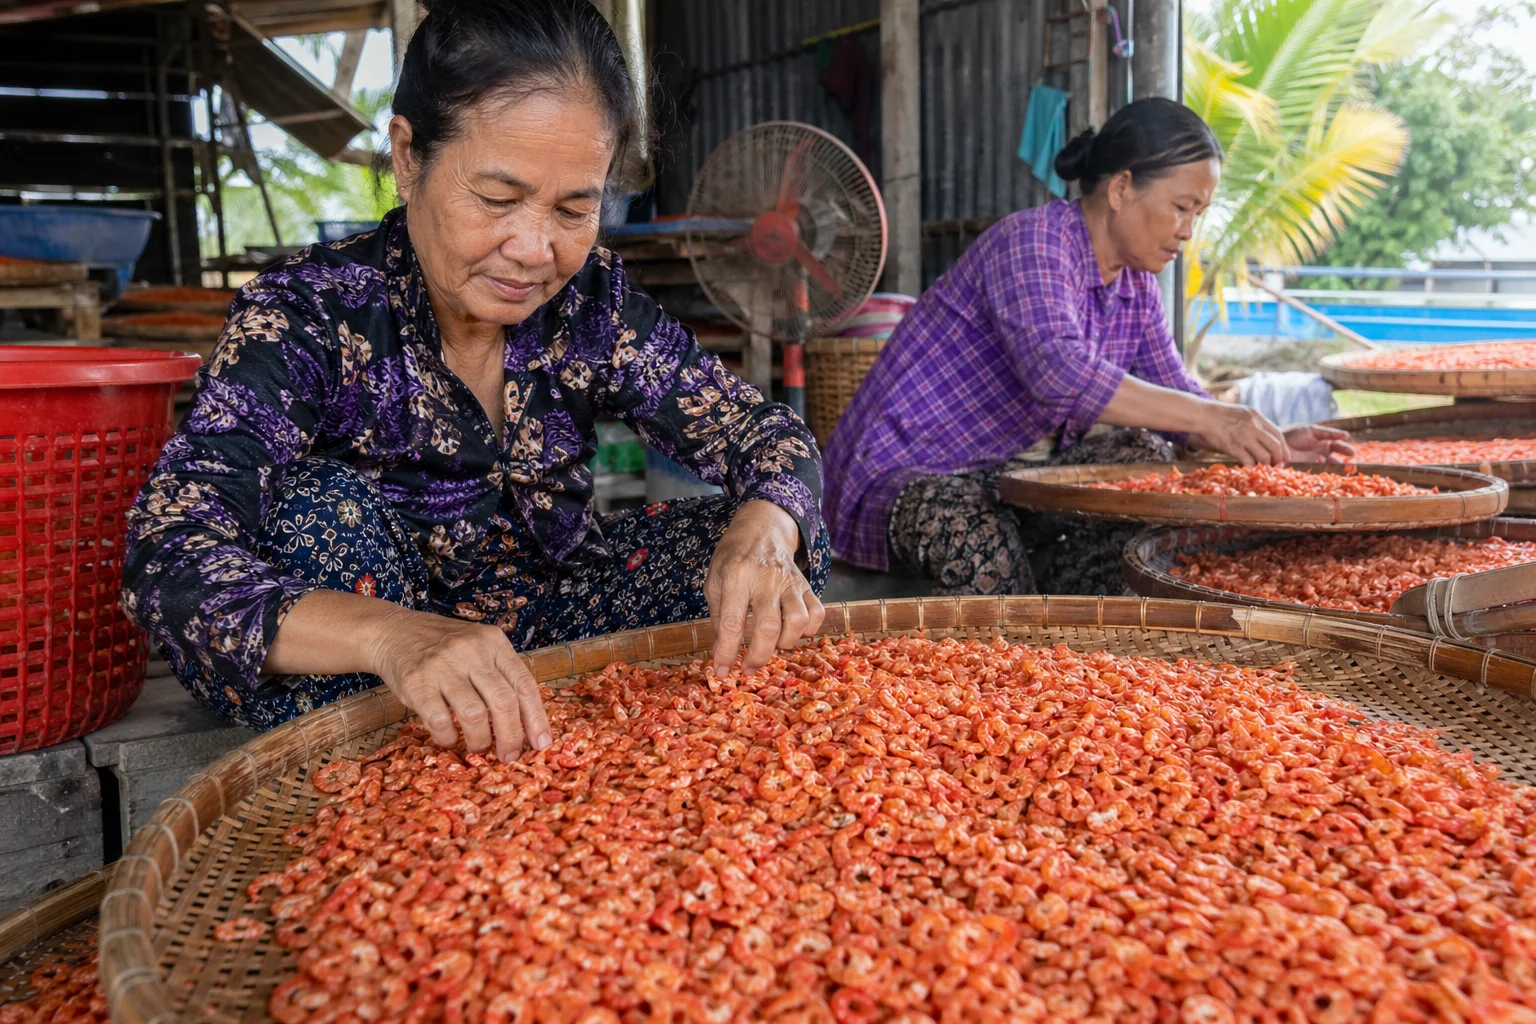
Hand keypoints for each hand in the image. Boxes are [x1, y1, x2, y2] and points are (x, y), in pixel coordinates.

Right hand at [366, 607, 550, 759]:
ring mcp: (442, 665)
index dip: (536, 718)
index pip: (524, 684)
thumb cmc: (444, 647)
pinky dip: (448, 738)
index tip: (542, 743)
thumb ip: (500, 675)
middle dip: (511, 737)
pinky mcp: (416, 682)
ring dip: (480, 740)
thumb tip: (527, 722)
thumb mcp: (479, 647)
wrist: (393, 631)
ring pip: (474, 714)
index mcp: (494, 643)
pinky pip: (439, 720)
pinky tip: (449, 739)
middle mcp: (471, 651)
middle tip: (509, 756)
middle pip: (504, 702)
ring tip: (478, 748)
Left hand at [705, 500, 825, 673]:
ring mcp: (790, 581)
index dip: (727, 652)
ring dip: (784, 643)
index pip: (732, 622)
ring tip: (772, 644)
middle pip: (769, 627)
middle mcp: (765, 578)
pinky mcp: (806, 584)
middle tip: (748, 668)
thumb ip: (718, 614)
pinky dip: (808, 630)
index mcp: (736, 575)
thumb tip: (724, 650)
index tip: (722, 672)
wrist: (762, 528)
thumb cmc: (733, 557)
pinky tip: (792, 631)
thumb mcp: (714, 580)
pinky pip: (817, 613)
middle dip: (758, 656)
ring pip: (797, 621)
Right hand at [1190, 403, 1289, 464]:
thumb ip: (1254, 422)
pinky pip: (1248, 461)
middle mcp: (1254, 427)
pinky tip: (1248, 468)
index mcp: (1257, 417)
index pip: (1278, 435)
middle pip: (1275, 447)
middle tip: (1277, 466)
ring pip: (1264, 456)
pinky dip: (1250, 467)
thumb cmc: (1219, 414)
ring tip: (1262, 468)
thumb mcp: (1242, 412)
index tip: (1284, 457)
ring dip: (1265, 465)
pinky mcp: (1234, 447)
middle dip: (1279, 459)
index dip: (1284, 448)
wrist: (1202, 415)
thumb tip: (1264, 436)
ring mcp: (1244, 437)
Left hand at [1284, 424, 1353, 463]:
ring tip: (1328, 461)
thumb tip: (1347, 435)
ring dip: (1331, 466)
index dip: (1346, 450)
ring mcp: (1315, 464)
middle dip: (1344, 463)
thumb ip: (1329, 433)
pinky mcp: (1308, 470)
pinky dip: (1320, 468)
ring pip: (1328, 468)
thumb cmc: (1295, 434)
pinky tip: (1319, 460)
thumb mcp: (1313, 431)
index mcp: (1326, 444)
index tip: (1352, 453)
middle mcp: (1323, 455)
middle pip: (1337, 461)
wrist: (1278, 443)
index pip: (1340, 447)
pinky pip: (1317, 472)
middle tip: (1351, 465)